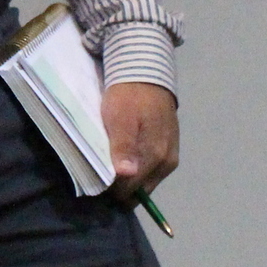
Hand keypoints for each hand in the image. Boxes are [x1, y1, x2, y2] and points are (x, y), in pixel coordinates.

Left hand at [103, 81, 178, 203]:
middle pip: (139, 192)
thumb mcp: (119, 119)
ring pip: (145, 184)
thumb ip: (123, 147)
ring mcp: (171, 159)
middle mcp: (167, 163)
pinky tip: (125, 158)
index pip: (129, 191)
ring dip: (129, 180)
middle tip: (101, 171)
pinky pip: (151, 172)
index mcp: (155, 157)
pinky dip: (137, 171)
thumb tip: (127, 174)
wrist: (146, 75)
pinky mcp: (170, 152)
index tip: (95, 179)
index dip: (110, 189)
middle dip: (120, 188)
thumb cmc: (128, 97)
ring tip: (111, 163)